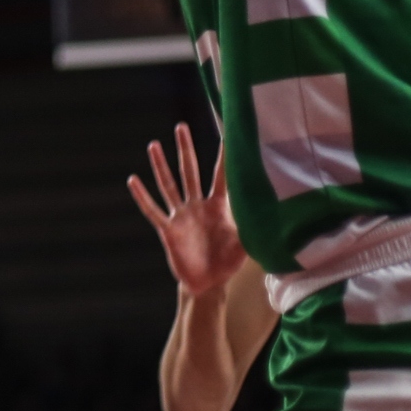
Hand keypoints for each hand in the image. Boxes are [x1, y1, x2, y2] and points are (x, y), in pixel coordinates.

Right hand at [129, 125, 244, 297]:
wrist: (209, 284)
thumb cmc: (229, 261)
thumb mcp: (246, 243)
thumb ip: (256, 226)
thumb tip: (278, 213)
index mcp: (218, 207)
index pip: (222, 177)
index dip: (225, 157)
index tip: (227, 135)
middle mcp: (198, 206)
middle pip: (190, 171)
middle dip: (186, 149)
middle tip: (181, 126)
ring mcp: (181, 216)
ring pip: (169, 185)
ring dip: (161, 166)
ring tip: (153, 145)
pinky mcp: (169, 230)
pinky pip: (153, 211)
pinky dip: (142, 196)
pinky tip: (133, 180)